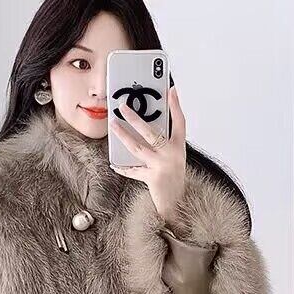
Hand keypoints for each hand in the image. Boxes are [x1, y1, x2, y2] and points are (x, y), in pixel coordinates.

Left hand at [109, 85, 186, 221]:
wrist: (178, 203)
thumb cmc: (175, 177)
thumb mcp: (175, 156)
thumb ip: (165, 141)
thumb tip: (147, 124)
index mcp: (179, 147)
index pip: (180, 122)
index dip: (176, 105)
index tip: (171, 90)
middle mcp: (172, 155)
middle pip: (151, 132)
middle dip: (135, 118)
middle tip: (123, 107)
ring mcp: (161, 166)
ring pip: (138, 148)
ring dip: (123, 136)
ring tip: (113, 125)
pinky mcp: (152, 178)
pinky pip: (133, 170)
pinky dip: (123, 167)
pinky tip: (113, 163)